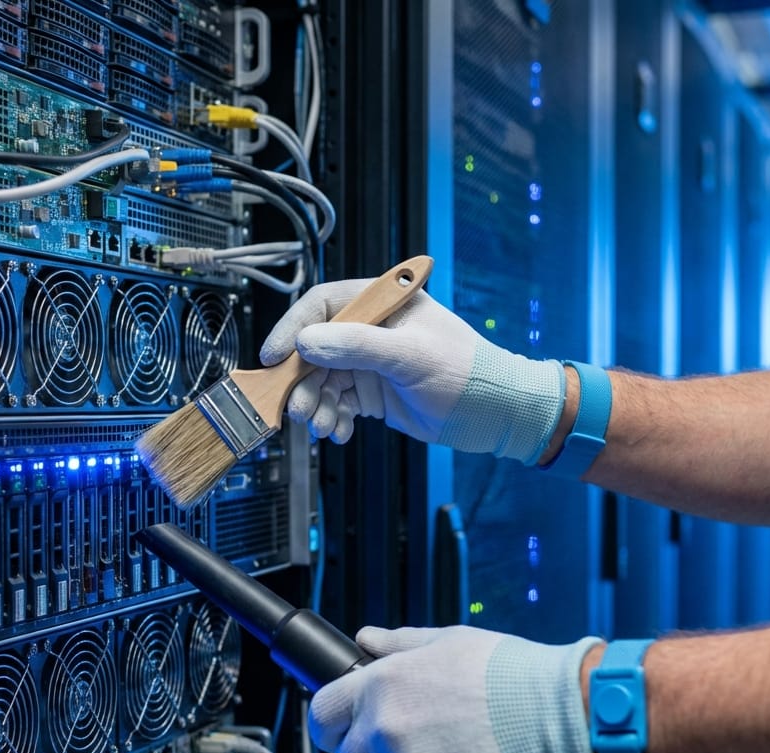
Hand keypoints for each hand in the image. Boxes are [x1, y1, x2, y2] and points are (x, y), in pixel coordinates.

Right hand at [260, 279, 565, 462]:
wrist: (495, 414)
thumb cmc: (467, 373)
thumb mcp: (409, 355)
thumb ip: (356, 346)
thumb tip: (307, 342)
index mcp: (382, 303)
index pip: (322, 306)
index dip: (292, 331)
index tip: (274, 359)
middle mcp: (370, 329)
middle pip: (314, 349)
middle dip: (303, 381)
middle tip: (300, 408)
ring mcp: (370, 362)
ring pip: (321, 380)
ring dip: (316, 405)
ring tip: (324, 426)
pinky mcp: (373, 392)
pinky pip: (337, 403)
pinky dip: (333, 419)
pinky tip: (341, 431)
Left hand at [308, 625, 614, 752]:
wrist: (561, 717)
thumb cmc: (512, 676)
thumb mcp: (449, 642)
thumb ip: (399, 644)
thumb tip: (366, 640)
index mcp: (381, 686)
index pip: (323, 714)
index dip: (334, 726)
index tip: (346, 733)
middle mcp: (384, 732)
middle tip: (419, 750)